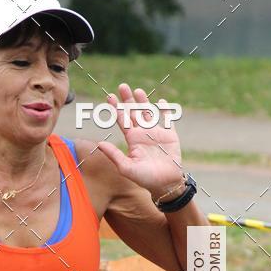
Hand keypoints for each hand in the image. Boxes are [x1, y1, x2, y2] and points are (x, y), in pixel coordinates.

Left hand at [97, 83, 183, 200]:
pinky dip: (166, 111)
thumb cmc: (145, 179)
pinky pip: (167, 120)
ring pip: (149, 113)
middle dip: (128, 100)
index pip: (122, 120)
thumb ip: (114, 155)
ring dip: (143, 101)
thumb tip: (99, 143)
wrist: (165, 184)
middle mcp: (143, 134)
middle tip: (122, 86)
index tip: (109, 97)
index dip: (116, 109)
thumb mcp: (126, 168)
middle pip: (134, 112)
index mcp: (132, 140)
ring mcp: (157, 133)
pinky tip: (161, 102)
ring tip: (137, 90)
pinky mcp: (170, 135)